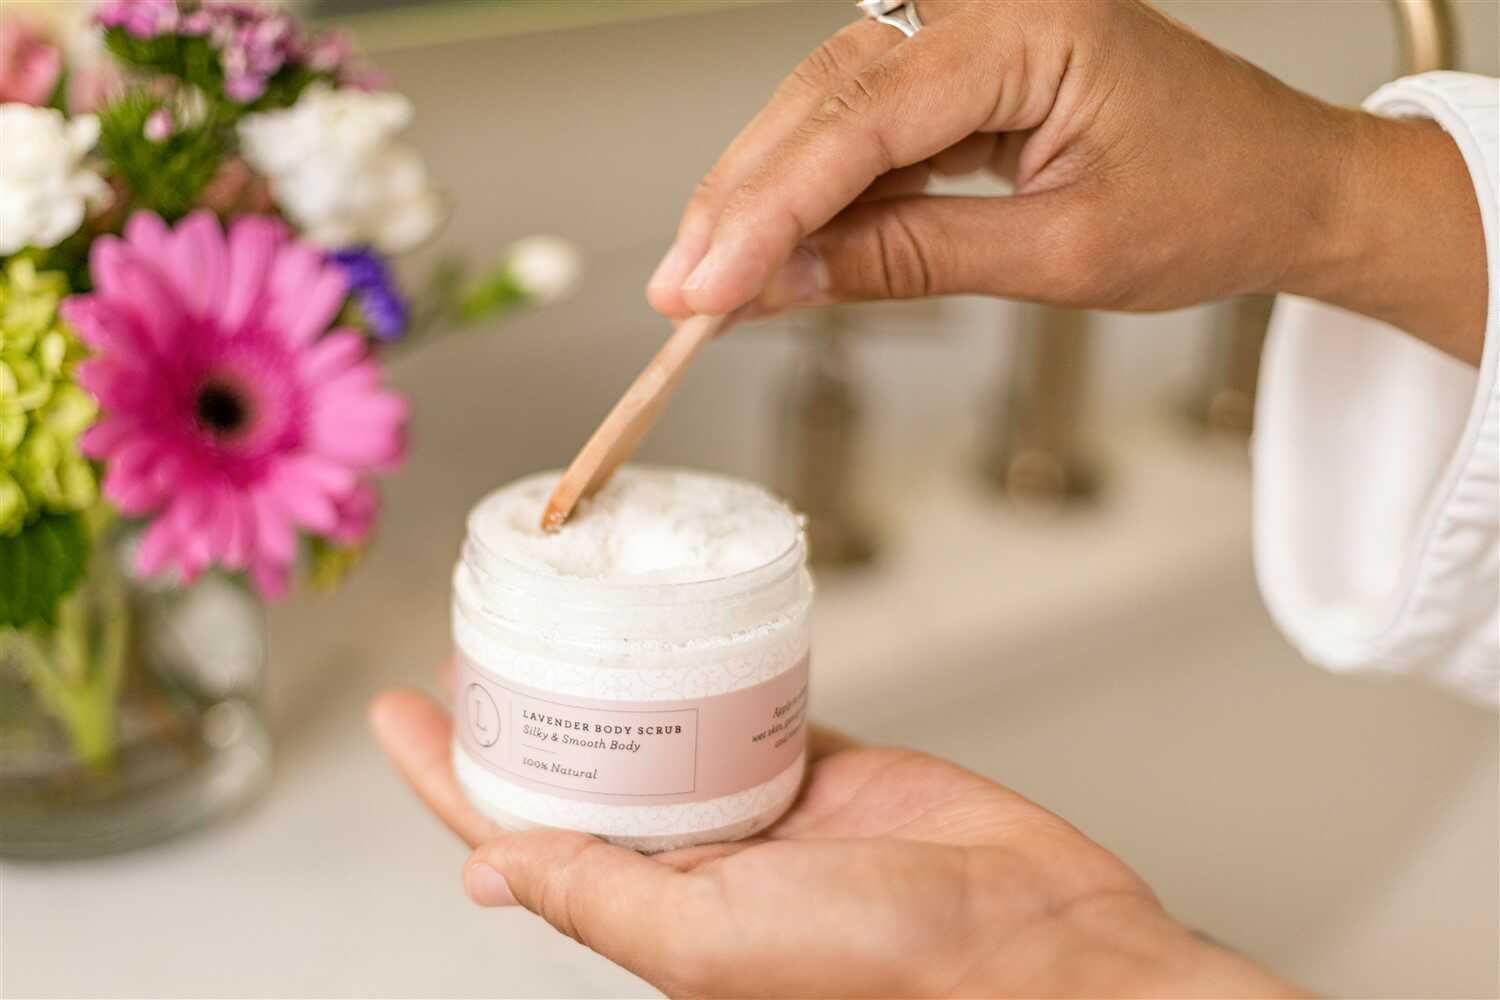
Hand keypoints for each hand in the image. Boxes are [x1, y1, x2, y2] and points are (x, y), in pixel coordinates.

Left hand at [371, 686, 1300, 997]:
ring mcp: (755, 810)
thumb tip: (485, 874)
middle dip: (520, 714)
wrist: (1029, 936)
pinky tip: (678, 629)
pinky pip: (744, 703)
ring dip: (605, 680)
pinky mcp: (820, 762)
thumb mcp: (706, 937)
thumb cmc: (880, 965)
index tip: (397, 710)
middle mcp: (691, 861)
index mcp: (648, 911)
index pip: (515, 832)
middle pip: (578, 772)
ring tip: (559, 617)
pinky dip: (709, 666)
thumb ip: (597, 896)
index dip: (448, 775)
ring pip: (657, 729)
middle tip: (476, 639)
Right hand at [647, 0, 1483, 362]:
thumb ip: (913, 259)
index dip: (771, 211)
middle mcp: (990, 2)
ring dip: (766, 197)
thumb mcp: (1061, 254)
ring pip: (827, 106)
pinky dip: (817, 191)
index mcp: (1032, 23)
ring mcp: (973, 25)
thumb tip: (789, 282)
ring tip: (712, 281)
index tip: (705, 287)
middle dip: (744, 200)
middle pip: (822, 96)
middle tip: (681, 290)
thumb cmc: (1214, 201)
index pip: (863, 120)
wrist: (1285, 184)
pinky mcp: (964, 65)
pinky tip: (776, 247)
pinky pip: (866, 123)